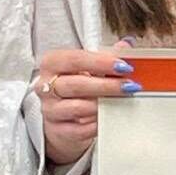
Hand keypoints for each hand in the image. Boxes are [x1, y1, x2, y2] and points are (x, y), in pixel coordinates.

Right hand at [37, 40, 137, 164]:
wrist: (62, 115)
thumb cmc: (76, 84)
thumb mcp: (87, 66)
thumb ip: (106, 55)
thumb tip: (127, 44)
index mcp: (52, 63)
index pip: (75, 59)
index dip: (101, 62)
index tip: (123, 66)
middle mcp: (45, 86)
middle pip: (77, 85)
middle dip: (107, 86)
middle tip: (130, 86)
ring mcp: (49, 109)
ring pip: (78, 108)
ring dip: (103, 105)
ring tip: (122, 102)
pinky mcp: (56, 130)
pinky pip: (79, 129)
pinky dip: (96, 124)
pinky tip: (108, 119)